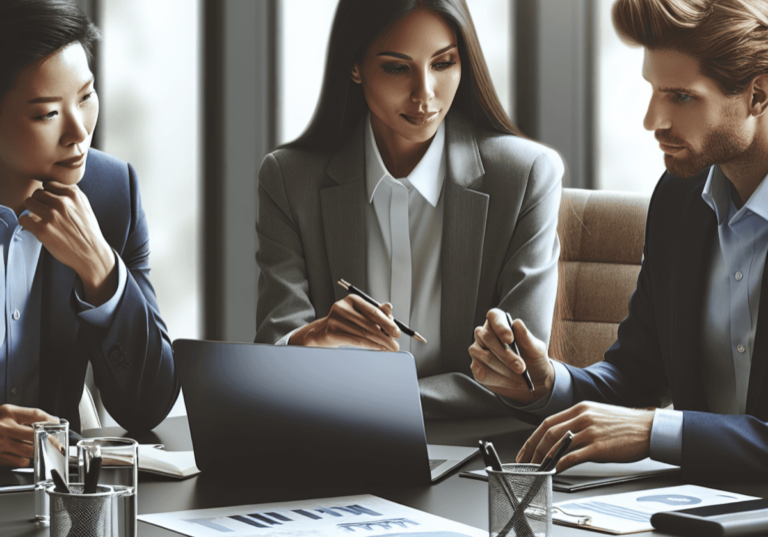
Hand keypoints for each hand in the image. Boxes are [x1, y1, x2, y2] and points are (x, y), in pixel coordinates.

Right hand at [0, 404, 57, 467]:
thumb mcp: (6, 413)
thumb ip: (27, 416)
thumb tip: (51, 421)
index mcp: (7, 413)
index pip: (36, 415)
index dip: (51, 421)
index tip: (58, 427)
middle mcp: (3, 428)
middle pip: (36, 435)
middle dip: (49, 440)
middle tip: (57, 444)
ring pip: (30, 450)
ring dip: (38, 450)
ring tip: (39, 449)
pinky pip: (19, 461)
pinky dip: (26, 460)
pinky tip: (25, 456)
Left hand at [19, 181, 116, 306]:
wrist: (93, 254)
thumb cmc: (88, 232)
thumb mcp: (85, 207)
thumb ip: (71, 194)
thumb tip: (49, 187)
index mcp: (73, 194)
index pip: (49, 184)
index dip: (49, 195)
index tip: (53, 205)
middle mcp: (62, 202)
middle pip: (37, 193)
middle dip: (40, 203)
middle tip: (47, 216)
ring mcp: (52, 215)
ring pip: (29, 203)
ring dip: (33, 212)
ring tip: (42, 222)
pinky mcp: (43, 229)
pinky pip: (23, 219)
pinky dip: (28, 224)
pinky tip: (37, 229)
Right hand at [289, 295, 400, 350]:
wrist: (321, 333)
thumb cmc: (345, 323)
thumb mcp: (360, 314)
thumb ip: (375, 311)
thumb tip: (390, 307)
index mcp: (352, 299)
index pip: (373, 311)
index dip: (387, 323)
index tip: (397, 333)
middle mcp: (342, 307)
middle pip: (369, 324)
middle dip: (385, 336)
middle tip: (396, 345)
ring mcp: (335, 319)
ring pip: (363, 334)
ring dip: (379, 343)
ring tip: (389, 349)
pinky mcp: (330, 332)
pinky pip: (355, 341)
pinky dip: (369, 346)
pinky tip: (378, 349)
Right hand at [469, 309, 552, 403]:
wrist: (532, 380)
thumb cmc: (533, 359)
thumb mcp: (536, 349)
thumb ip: (527, 337)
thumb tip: (517, 323)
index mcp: (500, 323)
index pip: (494, 316)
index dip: (500, 326)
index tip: (510, 339)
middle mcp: (485, 334)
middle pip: (487, 337)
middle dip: (505, 354)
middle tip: (521, 367)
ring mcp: (478, 350)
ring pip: (485, 356)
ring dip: (504, 369)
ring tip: (520, 377)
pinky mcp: (476, 367)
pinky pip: (482, 372)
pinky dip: (500, 379)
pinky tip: (511, 382)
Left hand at [516, 401, 653, 472]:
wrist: (649, 429)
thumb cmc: (625, 425)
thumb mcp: (597, 415)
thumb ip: (578, 423)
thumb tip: (561, 437)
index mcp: (580, 409)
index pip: (548, 422)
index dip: (533, 437)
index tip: (526, 450)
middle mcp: (582, 418)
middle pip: (548, 433)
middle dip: (533, 449)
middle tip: (526, 462)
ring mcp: (590, 432)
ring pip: (558, 444)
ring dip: (544, 458)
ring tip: (537, 469)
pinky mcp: (599, 447)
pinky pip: (573, 456)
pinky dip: (561, 464)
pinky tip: (556, 470)